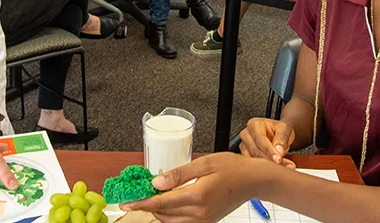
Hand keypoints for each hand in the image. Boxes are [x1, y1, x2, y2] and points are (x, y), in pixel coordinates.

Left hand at [122, 153, 279, 222]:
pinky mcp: (206, 222)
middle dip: (148, 206)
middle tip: (139, 194)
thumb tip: (156, 182)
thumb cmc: (232, 168)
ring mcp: (203, 220)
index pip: (161, 203)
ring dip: (159, 211)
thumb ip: (178, 174)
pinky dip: (171, 216)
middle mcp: (200, 213)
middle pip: (163, 215)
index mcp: (197, 196)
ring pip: (170, 222)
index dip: (141, 203)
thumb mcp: (204, 163)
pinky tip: (169, 203)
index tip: (126, 203)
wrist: (253, 181)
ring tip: (154, 197)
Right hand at [239, 118, 295, 167]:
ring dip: (269, 166)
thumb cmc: (279, 130)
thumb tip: (279, 151)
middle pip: (256, 151)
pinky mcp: (245, 156)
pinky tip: (276, 169)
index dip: (269, 151)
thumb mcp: (285, 129)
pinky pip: (254, 166)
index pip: (260, 139)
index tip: (278, 159)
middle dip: (271, 160)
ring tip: (284, 167)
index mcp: (253, 124)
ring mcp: (244, 146)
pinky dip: (266, 169)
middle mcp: (246, 135)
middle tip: (286, 165)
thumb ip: (282, 138)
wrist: (277, 134)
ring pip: (254, 160)